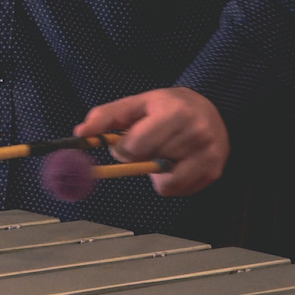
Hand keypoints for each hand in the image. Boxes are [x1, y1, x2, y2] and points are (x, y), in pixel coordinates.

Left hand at [73, 87, 228, 196]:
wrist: (213, 110)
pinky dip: (169, 181)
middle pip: (149, 163)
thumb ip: (106, 116)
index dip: (124, 148)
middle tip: (146, 145)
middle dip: (139, 158)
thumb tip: (80, 134)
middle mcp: (196, 135)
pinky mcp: (214, 173)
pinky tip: (175, 163)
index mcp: (175, 113)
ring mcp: (208, 156)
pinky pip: (178, 191)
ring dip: (155, 172)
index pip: (137, 146)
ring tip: (162, 153)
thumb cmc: (169, 106)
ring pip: (163, 182)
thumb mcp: (137, 103)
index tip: (126, 142)